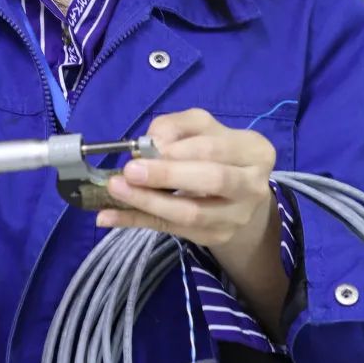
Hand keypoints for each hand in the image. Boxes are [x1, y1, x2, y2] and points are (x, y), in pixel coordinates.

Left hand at [99, 108, 274, 248]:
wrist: (238, 193)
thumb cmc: (216, 150)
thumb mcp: (199, 127)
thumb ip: (176, 126)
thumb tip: (152, 142)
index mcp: (254, 151)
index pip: (215, 149)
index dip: (179, 150)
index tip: (147, 148)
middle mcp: (252, 186)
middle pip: (212, 181)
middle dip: (167, 175)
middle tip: (129, 171)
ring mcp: (236, 217)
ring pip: (191, 213)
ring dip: (148, 203)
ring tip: (115, 190)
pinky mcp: (215, 237)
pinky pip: (171, 230)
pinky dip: (137, 222)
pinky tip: (109, 216)